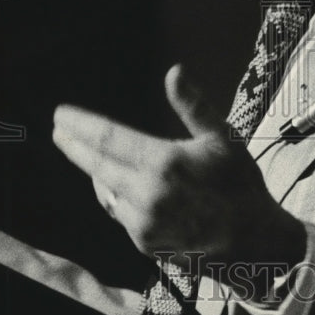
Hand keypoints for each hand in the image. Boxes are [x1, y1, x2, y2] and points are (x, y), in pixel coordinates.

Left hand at [52, 64, 305, 277]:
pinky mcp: (144, 242)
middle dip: (74, 146)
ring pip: (105, 189)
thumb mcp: (222, 138)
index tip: (60, 115)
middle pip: (96, 164)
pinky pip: (119, 211)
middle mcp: (147, 194)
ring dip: (96, 170)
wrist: (254, 242)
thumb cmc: (239, 183)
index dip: (81, 125)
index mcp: (164, 163)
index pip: (108, 139)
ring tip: (89, 154)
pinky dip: (116, 194)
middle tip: (60, 130)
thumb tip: (173, 71)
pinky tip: (120, 184)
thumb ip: (193, 105)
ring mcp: (143, 222)